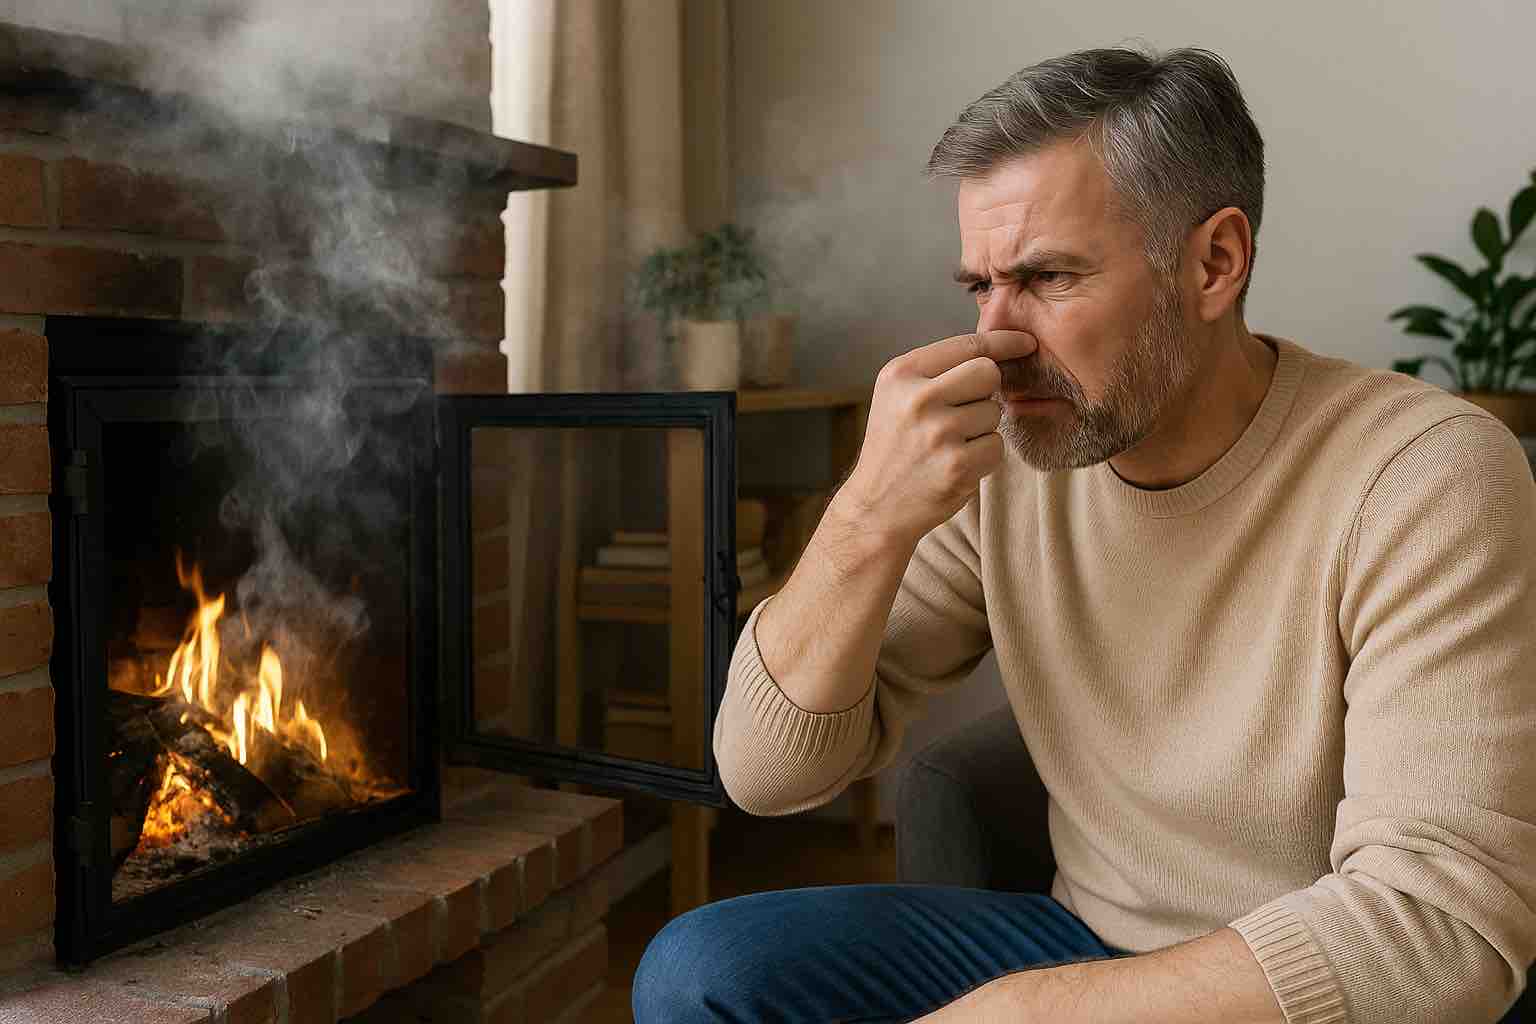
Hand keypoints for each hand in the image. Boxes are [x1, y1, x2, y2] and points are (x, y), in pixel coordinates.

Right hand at [840, 330, 1036, 546]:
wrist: (875, 506)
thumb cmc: (894, 447)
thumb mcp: (896, 397)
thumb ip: (936, 372)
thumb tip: (996, 352)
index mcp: (900, 374)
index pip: (966, 345)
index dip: (1003, 341)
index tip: (1026, 342)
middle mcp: (918, 399)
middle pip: (987, 373)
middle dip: (987, 390)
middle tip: (965, 411)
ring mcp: (938, 433)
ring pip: (994, 413)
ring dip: (981, 429)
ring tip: (950, 445)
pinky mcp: (957, 465)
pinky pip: (996, 446)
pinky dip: (983, 457)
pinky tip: (956, 465)